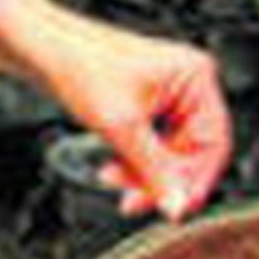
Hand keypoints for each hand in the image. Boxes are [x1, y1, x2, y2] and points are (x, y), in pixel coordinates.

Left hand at [33, 10, 232, 220]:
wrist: (44, 48)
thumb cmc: (80, 65)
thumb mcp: (122, 127)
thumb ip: (154, 171)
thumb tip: (177, 206)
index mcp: (196, 76)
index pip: (214, 143)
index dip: (195, 182)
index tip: (175, 210)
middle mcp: (189, 83)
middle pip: (192, 153)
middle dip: (161, 179)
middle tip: (133, 201)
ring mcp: (170, 94)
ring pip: (171, 155)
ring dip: (144, 174)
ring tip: (112, 178)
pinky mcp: (151, 105)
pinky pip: (156, 147)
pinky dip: (136, 163)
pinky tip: (113, 169)